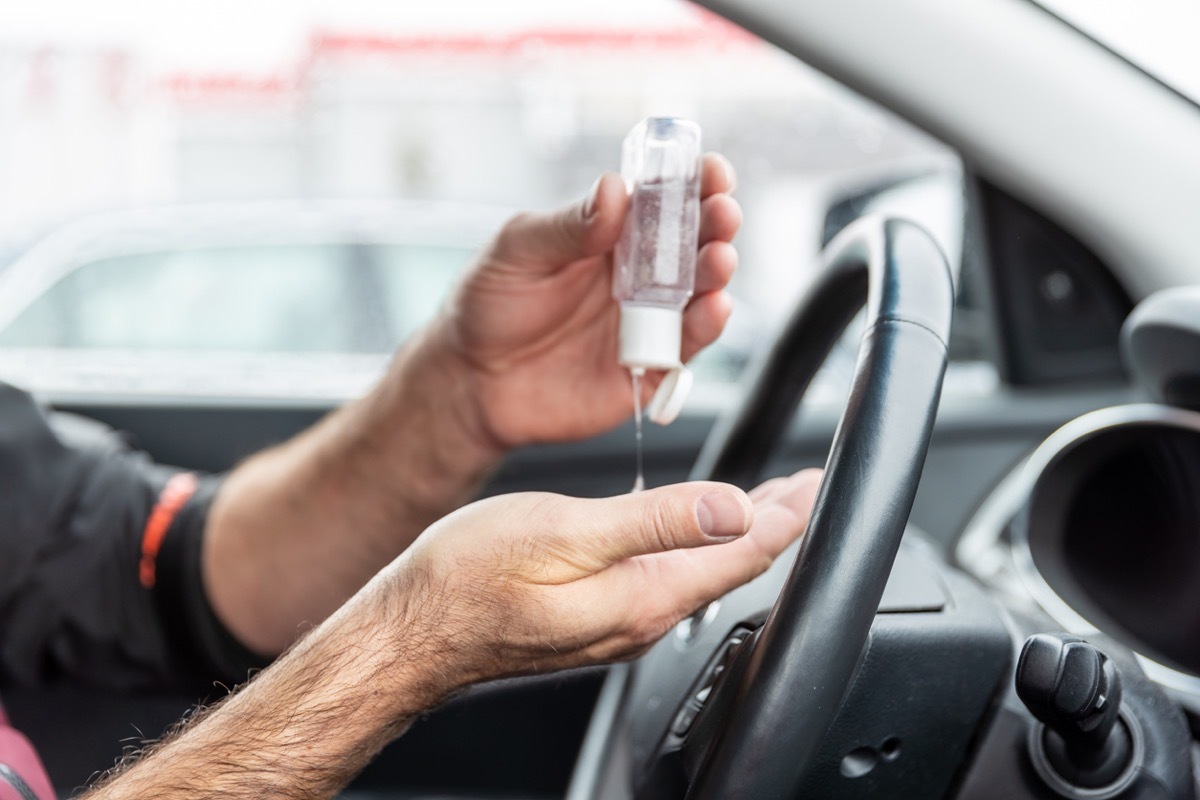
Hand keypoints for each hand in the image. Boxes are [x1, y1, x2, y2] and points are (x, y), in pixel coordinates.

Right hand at [389, 468, 819, 685]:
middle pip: (727, 566)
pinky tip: (689, 531)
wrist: (410, 631)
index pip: (739, 553)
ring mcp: (615, 624)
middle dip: (773, 523)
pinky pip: (667, 579)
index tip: (815, 481)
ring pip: (699, 573)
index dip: (785, 515)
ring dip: (737, 533)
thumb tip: (733, 508)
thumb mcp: (567, 533)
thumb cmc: (468, 580)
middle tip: (804, 486)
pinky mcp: (592, 619)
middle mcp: (638, 619)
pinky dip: (694, 545)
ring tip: (765, 503)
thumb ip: (655, 522)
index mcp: (642, 597)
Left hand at [432, 153, 740, 449]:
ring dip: (717, 271)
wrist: (474, 381)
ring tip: (720, 258)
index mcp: (612, 233)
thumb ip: (568, 226)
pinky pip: (687, 346)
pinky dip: (706, 326)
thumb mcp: (519, 251)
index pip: (665, 198)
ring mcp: (648, 320)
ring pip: (701, 291)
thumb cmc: (491, 305)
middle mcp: (639, 274)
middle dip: (717, 222)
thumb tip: (614, 188)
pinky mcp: (650, 367)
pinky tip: (712, 306)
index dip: (694, 181)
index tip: (711, 170)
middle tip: (722, 212)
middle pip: (694, 241)